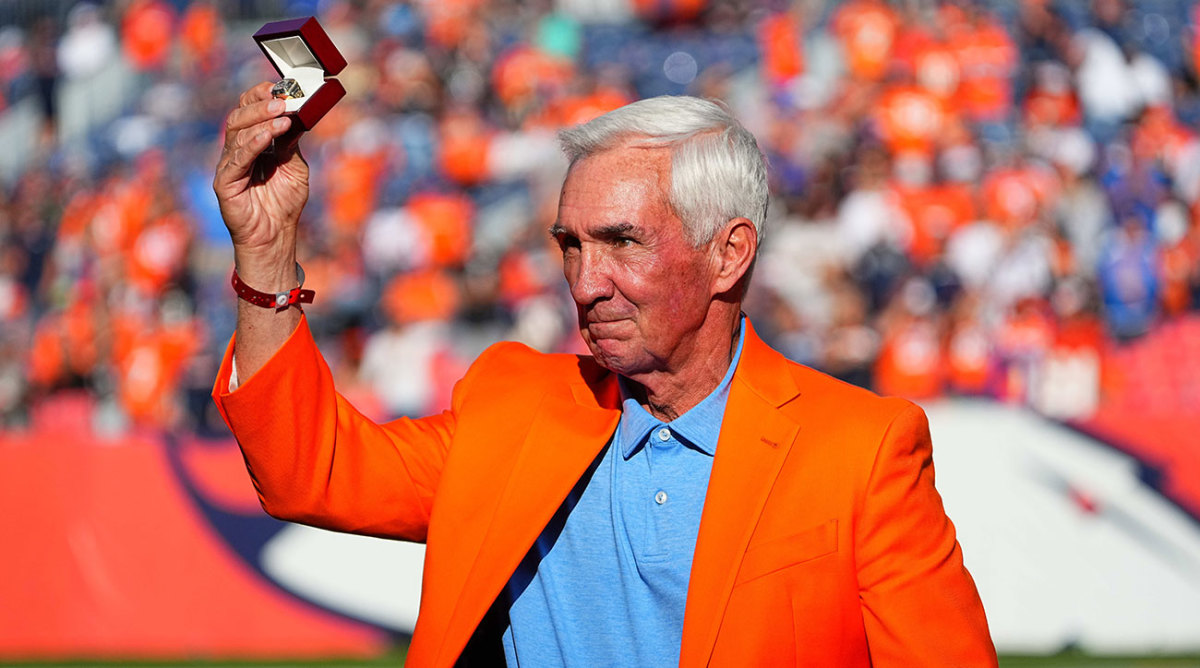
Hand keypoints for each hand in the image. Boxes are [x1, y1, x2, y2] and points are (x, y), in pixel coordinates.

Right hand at [213, 82, 308, 280]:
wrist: (275, 236)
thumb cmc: (284, 203)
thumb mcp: (294, 167)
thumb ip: (291, 143)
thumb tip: (295, 116)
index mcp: (252, 143)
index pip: (248, 110)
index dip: (260, 97)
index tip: (279, 88)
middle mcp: (236, 150)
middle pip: (240, 117)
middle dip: (261, 106)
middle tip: (282, 100)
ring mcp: (229, 165)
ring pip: (237, 133)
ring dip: (261, 122)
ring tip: (281, 115)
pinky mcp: (224, 182)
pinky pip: (236, 159)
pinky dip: (252, 145)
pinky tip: (266, 136)